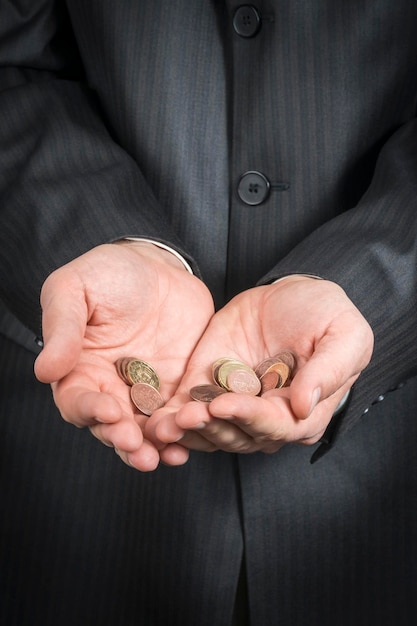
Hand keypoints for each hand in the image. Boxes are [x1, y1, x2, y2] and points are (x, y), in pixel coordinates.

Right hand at [34, 241, 213, 470]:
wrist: (159, 267)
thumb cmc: (108, 273)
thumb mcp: (75, 288)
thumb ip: (62, 327)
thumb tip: (45, 371)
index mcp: (79, 369)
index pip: (78, 401)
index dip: (91, 411)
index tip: (110, 412)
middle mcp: (110, 388)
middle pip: (112, 427)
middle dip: (125, 441)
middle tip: (138, 447)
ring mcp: (145, 391)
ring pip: (146, 431)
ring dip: (154, 447)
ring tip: (167, 455)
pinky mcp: (177, 389)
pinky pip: (179, 417)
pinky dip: (183, 432)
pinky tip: (191, 442)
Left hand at [146, 277, 373, 458]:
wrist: (289, 294)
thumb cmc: (325, 315)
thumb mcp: (343, 336)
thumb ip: (329, 371)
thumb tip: (304, 406)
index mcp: (301, 412)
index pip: (275, 426)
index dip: (249, 418)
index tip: (226, 404)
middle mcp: (265, 416)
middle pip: (238, 435)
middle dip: (212, 427)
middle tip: (189, 415)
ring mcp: (233, 404)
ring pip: (210, 431)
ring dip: (187, 432)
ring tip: (166, 423)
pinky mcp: (206, 387)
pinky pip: (187, 411)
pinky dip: (170, 420)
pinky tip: (154, 422)